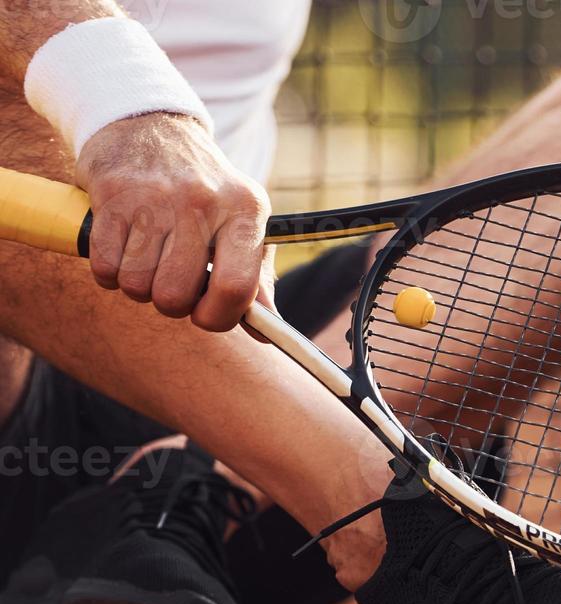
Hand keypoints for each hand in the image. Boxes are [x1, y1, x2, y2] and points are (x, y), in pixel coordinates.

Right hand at [75, 113, 271, 331]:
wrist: (151, 126)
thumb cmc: (205, 191)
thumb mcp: (243, 223)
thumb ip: (257, 279)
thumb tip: (268, 334)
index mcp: (246, 212)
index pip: (236, 289)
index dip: (218, 317)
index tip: (207, 314)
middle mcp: (202, 203)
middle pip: (177, 296)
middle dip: (171, 302)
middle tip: (172, 280)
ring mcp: (155, 198)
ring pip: (138, 286)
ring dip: (138, 286)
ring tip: (149, 259)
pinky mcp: (111, 195)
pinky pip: (105, 268)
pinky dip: (110, 272)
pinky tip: (124, 249)